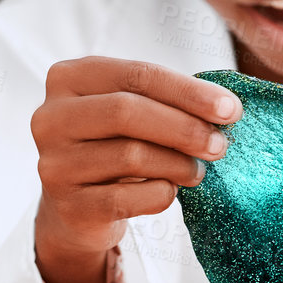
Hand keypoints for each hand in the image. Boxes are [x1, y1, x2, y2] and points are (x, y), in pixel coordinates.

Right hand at [32, 56, 241, 282]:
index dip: (189, 92)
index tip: (231, 109)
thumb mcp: (132, 111)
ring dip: (178, 164)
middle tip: (220, 144)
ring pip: (130, 156)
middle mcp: (51, 117)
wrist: (77, 207)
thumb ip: (167, 101)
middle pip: (127, 111)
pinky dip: (161, 194)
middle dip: (184, 128)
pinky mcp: (68, 206)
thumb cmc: (114, 145)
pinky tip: (170, 191)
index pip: (137, 75)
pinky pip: (126, 199)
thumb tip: (226, 108)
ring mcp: (54, 163)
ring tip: (197, 171)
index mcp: (68, 78)